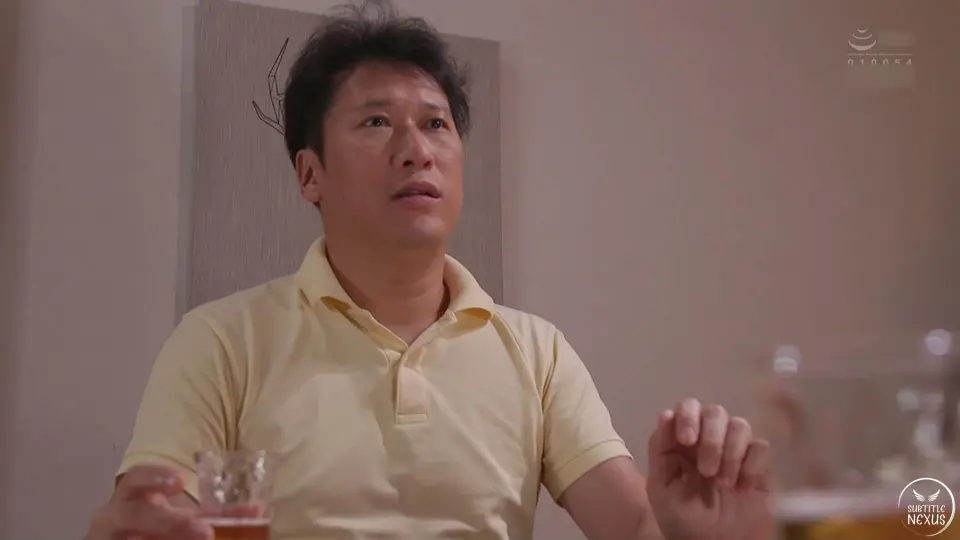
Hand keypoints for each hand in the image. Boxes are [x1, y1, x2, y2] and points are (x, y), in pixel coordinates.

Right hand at [86, 465, 211, 539]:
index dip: (154, 477)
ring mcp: (107, 539)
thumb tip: (254, 511)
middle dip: (169, 523)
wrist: (127, 538)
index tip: (179, 480)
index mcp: (130, 498)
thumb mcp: (183, 518)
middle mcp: (112, 518)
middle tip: (205, 532)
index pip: (135, 479)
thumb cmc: (156, 527)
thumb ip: (215, 515)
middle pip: (133, 515)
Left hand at [646, 399, 772, 539]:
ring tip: (723, 483)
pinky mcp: (759, 466)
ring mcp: (736, 451)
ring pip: (740, 425)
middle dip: (711, 439)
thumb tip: (666, 414)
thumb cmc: (682, 519)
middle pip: (715, 412)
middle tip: (706, 471)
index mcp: (683, 441)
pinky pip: (761, 447)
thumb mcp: (661, 488)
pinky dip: (752, 465)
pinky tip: (743, 487)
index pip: (688, 408)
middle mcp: (710, 439)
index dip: (688, 416)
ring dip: (730, 453)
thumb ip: (660, 451)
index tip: (687, 440)